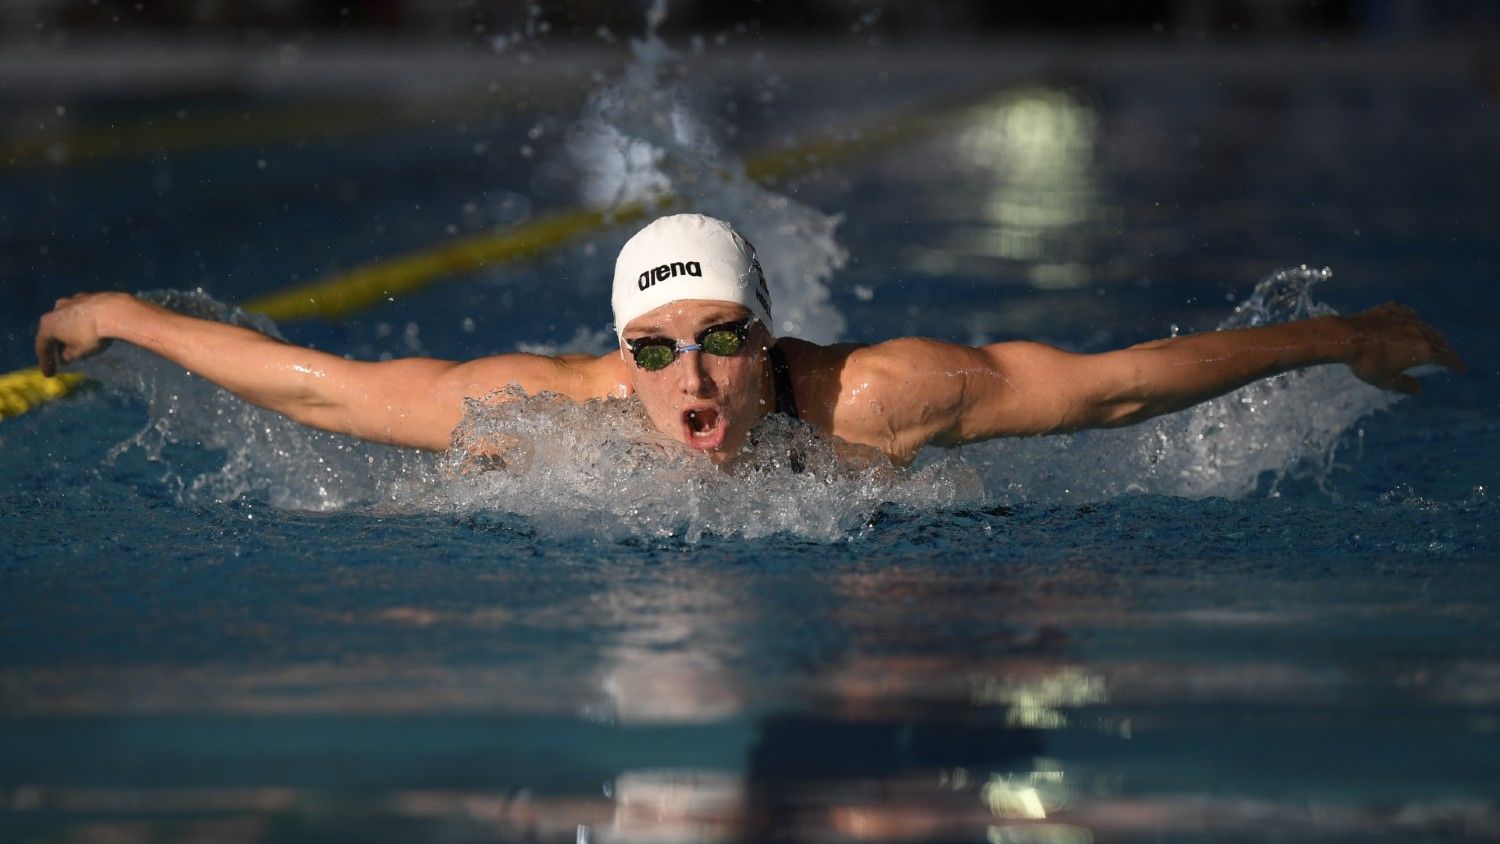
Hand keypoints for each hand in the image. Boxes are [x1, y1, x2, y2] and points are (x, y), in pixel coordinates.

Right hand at [34, 292, 131, 375]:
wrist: (113, 311)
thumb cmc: (91, 334)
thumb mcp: (78, 351)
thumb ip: (68, 355)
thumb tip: (65, 356)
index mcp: (48, 323)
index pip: (42, 346)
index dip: (45, 362)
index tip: (50, 374)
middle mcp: (55, 309)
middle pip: (53, 331)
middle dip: (58, 347)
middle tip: (62, 360)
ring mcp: (71, 300)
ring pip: (66, 321)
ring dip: (69, 335)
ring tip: (76, 347)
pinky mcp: (87, 296)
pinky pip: (80, 315)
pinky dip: (80, 325)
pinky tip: (88, 332)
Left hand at [1340, 303, 1465, 394]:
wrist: (1346, 337)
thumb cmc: (1367, 363)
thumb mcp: (1386, 381)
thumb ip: (1404, 386)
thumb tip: (1418, 390)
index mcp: (1424, 350)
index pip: (1447, 358)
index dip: (1455, 364)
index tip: (1462, 369)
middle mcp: (1420, 331)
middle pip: (1439, 340)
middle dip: (1445, 349)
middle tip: (1448, 356)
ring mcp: (1405, 318)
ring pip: (1425, 326)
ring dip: (1431, 334)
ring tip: (1432, 339)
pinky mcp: (1390, 310)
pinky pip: (1407, 315)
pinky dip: (1413, 321)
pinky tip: (1410, 322)